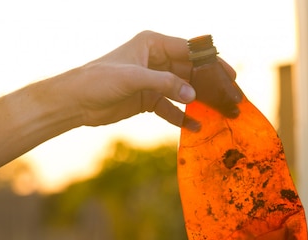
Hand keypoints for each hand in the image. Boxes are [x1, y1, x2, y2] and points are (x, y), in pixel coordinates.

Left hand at [56, 31, 233, 128]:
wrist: (76, 101)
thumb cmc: (100, 80)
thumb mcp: (134, 78)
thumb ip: (165, 84)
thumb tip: (193, 95)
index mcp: (153, 44)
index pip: (189, 50)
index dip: (210, 62)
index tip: (228, 74)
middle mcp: (156, 60)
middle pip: (190, 71)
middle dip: (209, 85)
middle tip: (231, 96)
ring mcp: (153, 81)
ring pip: (183, 90)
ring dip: (199, 102)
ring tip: (219, 113)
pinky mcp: (147, 99)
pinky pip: (170, 108)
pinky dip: (182, 117)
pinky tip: (196, 126)